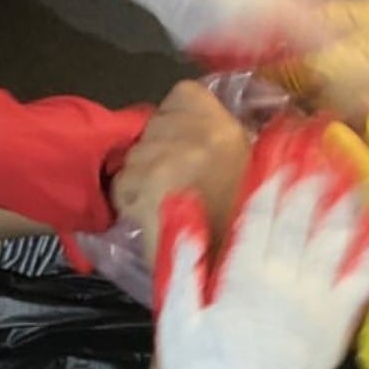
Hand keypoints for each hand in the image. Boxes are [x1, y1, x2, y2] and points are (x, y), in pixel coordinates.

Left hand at [112, 82, 252, 260]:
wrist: (231, 274)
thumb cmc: (241, 230)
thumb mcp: (246, 172)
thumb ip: (219, 143)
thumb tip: (189, 135)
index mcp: (230, 128)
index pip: (182, 94)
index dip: (174, 120)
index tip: (181, 149)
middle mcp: (202, 134)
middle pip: (152, 126)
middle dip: (155, 153)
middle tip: (174, 187)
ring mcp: (173, 156)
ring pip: (134, 157)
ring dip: (140, 181)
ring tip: (165, 208)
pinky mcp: (148, 183)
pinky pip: (122, 185)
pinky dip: (129, 203)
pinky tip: (153, 220)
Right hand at [154, 113, 368, 368]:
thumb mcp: (176, 318)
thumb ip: (183, 256)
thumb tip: (181, 199)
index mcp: (243, 274)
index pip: (261, 204)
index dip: (273, 163)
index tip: (282, 130)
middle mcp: (286, 279)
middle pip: (303, 208)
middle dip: (312, 163)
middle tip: (323, 125)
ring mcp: (319, 301)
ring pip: (337, 232)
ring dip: (346, 188)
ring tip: (354, 152)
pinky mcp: (340, 326)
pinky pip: (363, 277)